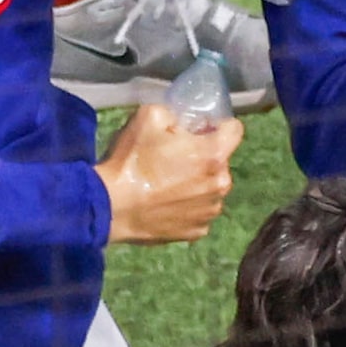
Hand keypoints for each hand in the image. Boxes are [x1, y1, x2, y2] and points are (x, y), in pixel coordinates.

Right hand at [99, 103, 240, 243]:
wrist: (110, 206)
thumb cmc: (131, 160)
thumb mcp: (149, 117)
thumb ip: (174, 114)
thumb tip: (181, 123)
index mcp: (214, 155)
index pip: (235, 130)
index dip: (217, 125)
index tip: (198, 129)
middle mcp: (221, 185)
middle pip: (220, 162)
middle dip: (202, 156)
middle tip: (173, 157)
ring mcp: (210, 211)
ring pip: (210, 188)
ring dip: (196, 183)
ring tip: (166, 184)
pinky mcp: (197, 231)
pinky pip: (198, 212)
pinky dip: (186, 207)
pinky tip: (164, 204)